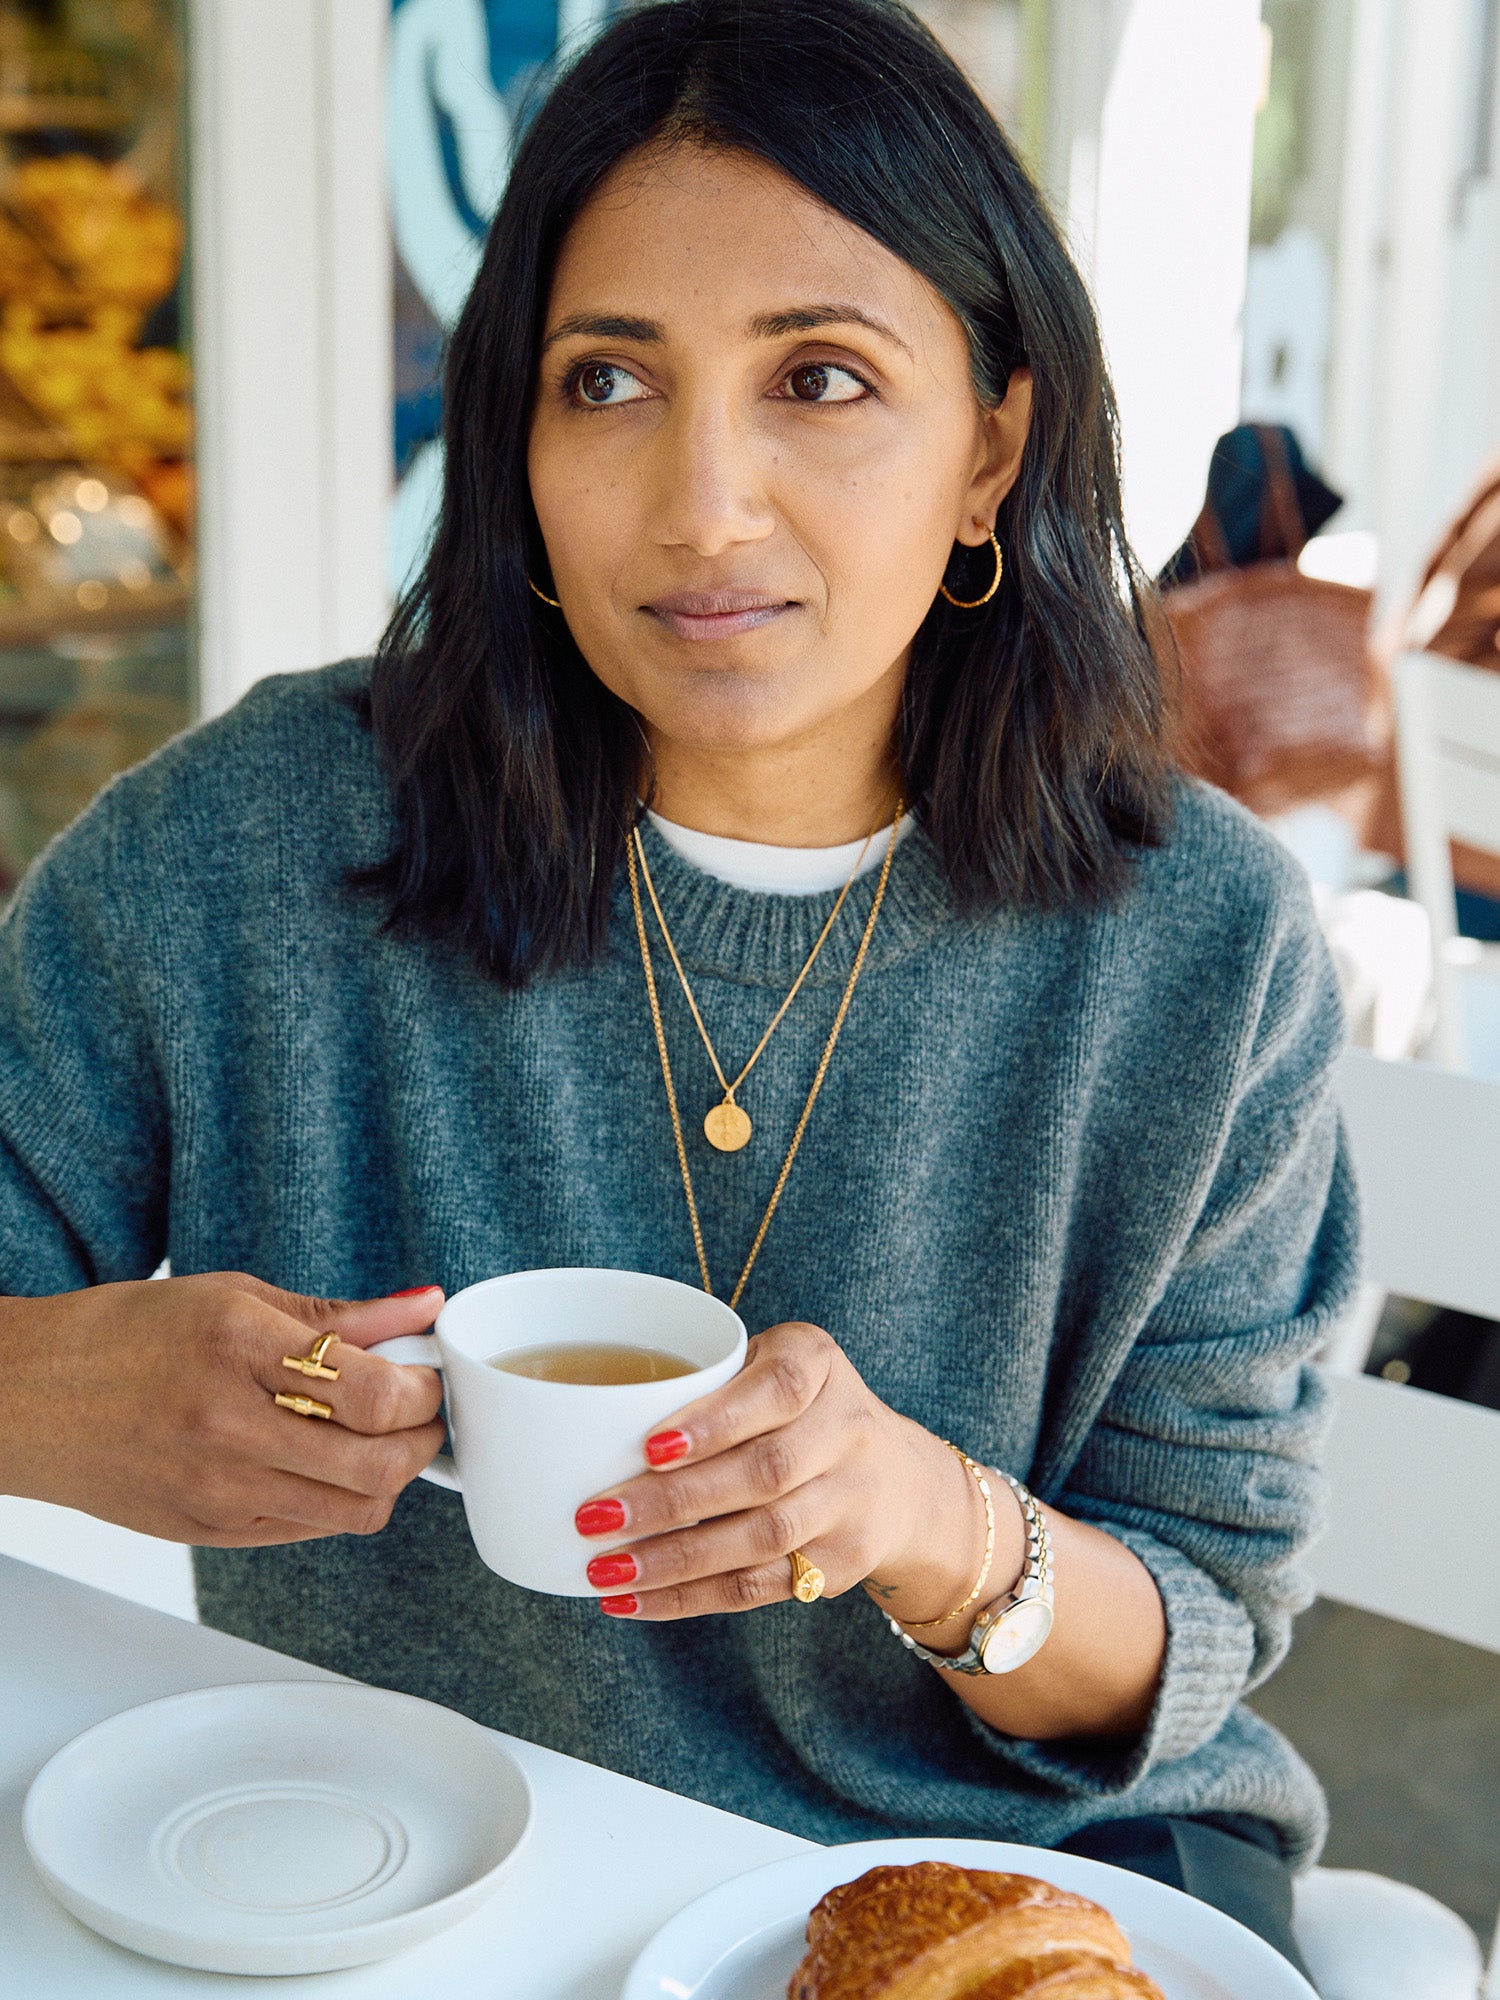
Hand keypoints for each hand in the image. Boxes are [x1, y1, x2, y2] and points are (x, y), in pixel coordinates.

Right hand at [0, 1273, 446, 1545]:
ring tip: (384, 1439)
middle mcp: (228, 1425)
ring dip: (392, 1476)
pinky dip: (342, 1501)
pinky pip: (310, 1531)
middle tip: (423, 1412)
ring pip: (355, 1511)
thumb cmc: (125, 1336)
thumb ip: (340, 1314)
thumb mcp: (235, 1296)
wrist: (27, 1399)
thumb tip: (423, 1305)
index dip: (422, 1390)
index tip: (427, 1374)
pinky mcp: (208, 1531)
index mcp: (238, 1347)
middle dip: (423, 1439)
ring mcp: (217, 1489)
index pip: (371, 1393)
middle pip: (376, 1464)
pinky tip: (332, 1464)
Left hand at [571, 1321, 1014, 1622]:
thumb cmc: (795, 1408)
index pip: (774, 1391)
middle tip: (594, 1517)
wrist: (897, 1476)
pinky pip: (760, 1587)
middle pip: (762, 1474)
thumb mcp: (767, 1365)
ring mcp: (851, 1501)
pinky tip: (635, 1601)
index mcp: (817, 1364)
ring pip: (762, 1539)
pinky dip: (691, 1598)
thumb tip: (582, 1424)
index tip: (649, 1447)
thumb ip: (703, 1380)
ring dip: (675, 1561)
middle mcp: (847, 1430)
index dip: (714, 1422)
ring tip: (605, 1570)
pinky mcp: (842, 1563)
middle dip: (672, 1502)